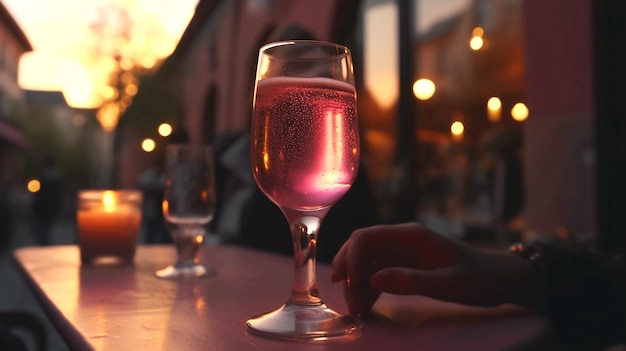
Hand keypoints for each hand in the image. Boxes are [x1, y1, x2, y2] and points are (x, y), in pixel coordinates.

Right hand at [331, 222, 538, 315]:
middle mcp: (402, 240)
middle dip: (349, 271)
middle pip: (362, 248)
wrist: (502, 279)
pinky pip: (380, 275)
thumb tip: (371, 278)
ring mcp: (403, 253)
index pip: (366, 238)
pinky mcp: (407, 267)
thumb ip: (410, 280)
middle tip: (348, 301)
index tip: (351, 286)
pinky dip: (370, 290)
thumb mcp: (447, 283)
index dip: (352, 259)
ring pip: (368, 264)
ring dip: (358, 284)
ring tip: (357, 311)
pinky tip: (367, 307)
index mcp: (410, 235)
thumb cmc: (480, 278)